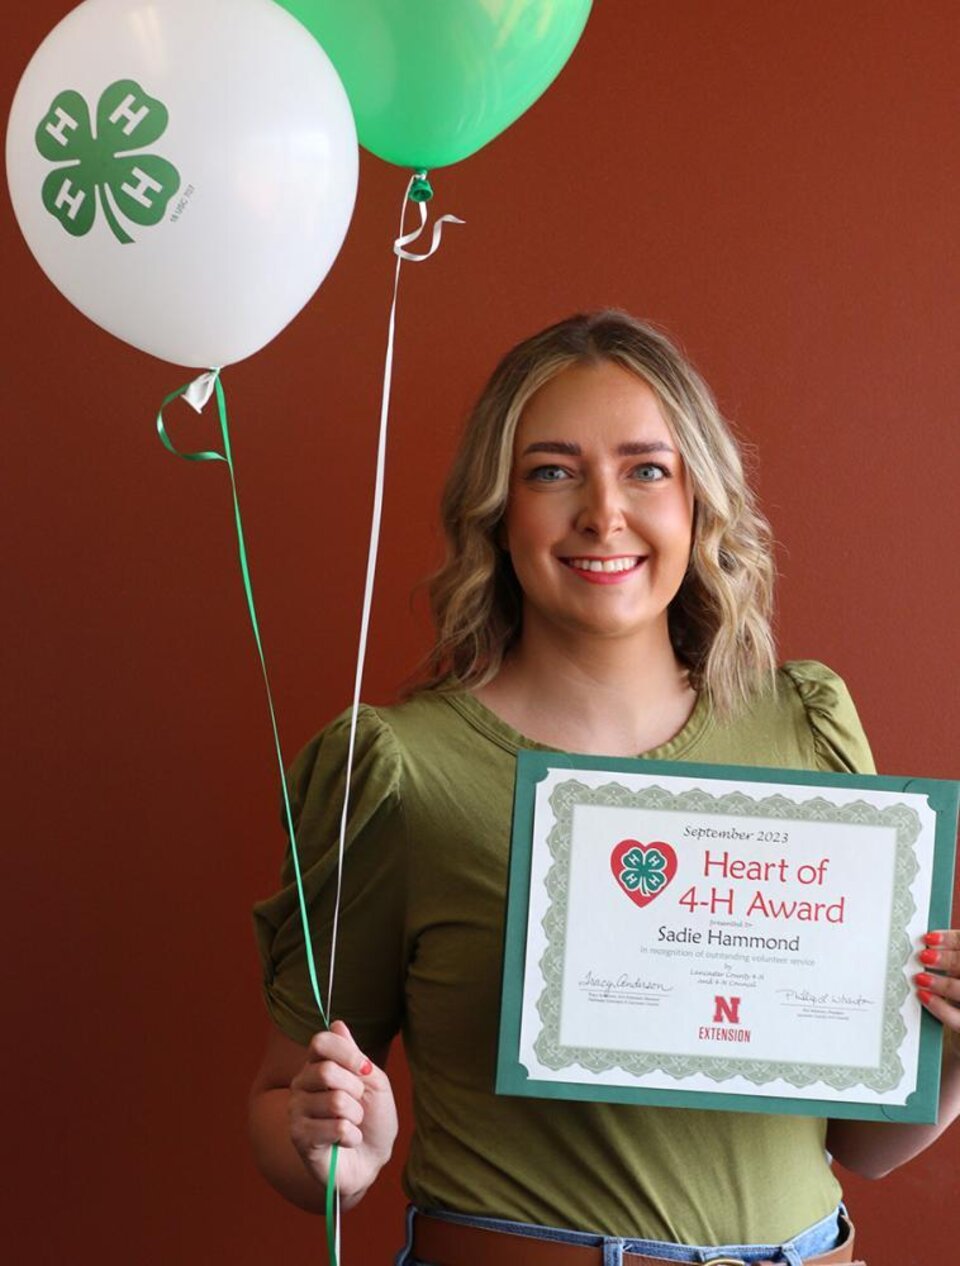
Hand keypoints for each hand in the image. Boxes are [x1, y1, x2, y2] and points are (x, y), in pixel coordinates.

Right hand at [288, 1019, 397, 1202]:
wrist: (372, 1158)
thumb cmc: (373, 1117)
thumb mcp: (373, 1082)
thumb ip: (355, 1055)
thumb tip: (337, 1023)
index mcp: (317, 1065)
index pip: (320, 1042)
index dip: (348, 1053)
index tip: (365, 1069)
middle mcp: (301, 1084)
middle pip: (327, 1071)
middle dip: (355, 1090)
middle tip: (357, 1104)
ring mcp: (296, 1111)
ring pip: (335, 1102)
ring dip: (356, 1117)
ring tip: (352, 1125)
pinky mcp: (299, 1138)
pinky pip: (337, 1128)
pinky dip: (352, 1136)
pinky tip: (346, 1142)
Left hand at [916, 930, 959, 1054]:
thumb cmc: (955, 988)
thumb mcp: (955, 970)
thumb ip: (949, 960)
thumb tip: (925, 946)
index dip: (952, 940)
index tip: (929, 938)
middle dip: (947, 960)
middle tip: (924, 957)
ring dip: (942, 984)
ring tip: (920, 978)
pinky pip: (959, 1019)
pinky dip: (940, 1008)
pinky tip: (923, 996)